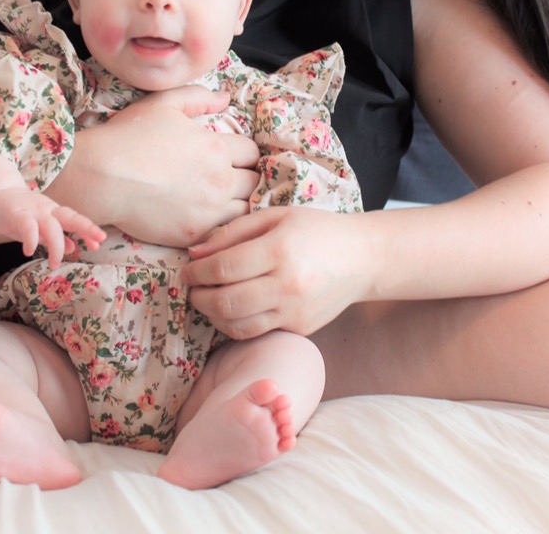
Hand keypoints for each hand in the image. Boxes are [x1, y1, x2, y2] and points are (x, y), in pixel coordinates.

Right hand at [0, 187, 106, 268]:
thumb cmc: (19, 214)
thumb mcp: (40, 226)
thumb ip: (55, 236)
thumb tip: (74, 248)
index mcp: (54, 212)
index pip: (75, 220)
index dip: (88, 231)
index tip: (99, 244)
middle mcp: (47, 210)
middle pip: (70, 217)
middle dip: (86, 228)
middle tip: (98, 242)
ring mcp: (32, 211)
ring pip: (51, 226)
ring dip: (56, 246)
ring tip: (54, 264)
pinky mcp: (15, 214)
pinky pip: (27, 226)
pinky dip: (31, 239)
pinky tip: (29, 251)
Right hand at [50, 84, 260, 245]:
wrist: (102, 177)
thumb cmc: (129, 136)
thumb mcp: (163, 104)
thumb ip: (198, 97)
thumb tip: (226, 99)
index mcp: (216, 147)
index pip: (251, 152)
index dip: (244, 153)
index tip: (235, 157)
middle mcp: (220, 179)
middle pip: (253, 181)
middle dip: (247, 177)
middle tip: (234, 179)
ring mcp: (209, 210)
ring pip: (245, 210)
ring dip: (238, 203)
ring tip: (224, 201)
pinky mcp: (193, 233)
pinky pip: (223, 233)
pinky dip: (222, 226)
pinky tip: (209, 218)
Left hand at [182, 206, 369, 339]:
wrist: (362, 258)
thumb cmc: (316, 230)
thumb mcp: (276, 216)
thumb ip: (233, 232)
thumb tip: (195, 253)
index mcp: (279, 250)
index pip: (223, 268)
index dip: (196, 272)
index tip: (186, 270)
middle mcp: (287, 285)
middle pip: (225, 302)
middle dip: (199, 298)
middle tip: (192, 288)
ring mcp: (294, 311)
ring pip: (237, 325)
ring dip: (213, 316)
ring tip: (208, 300)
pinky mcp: (300, 329)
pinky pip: (256, 333)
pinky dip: (234, 325)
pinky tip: (231, 310)